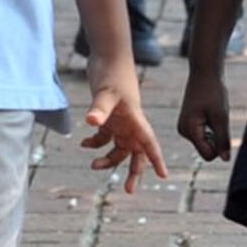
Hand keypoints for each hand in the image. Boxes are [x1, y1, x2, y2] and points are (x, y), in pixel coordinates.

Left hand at [79, 63, 170, 190]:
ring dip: (109, 159)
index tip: (163, 175)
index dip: (156, 160)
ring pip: (119, 148)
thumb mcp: (105, 92)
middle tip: (128, 190)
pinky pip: (105, 137)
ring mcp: (120, 121)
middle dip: (134, 171)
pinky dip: (96, 143)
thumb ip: (100, 108)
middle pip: (137, 153)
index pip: (149, 144)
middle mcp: (131, 124)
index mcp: (136, 121)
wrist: (108, 56)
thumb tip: (92, 122)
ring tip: (93, 165)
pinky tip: (83, 143)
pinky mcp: (109, 116)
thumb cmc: (111, 73)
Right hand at [179, 65, 233, 163]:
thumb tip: (226, 160)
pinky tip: (211, 112)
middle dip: (217, 139)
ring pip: (206, 143)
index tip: (224, 129)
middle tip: (219, 118)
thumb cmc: (214, 92)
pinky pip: (204, 135)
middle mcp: (184, 131)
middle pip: (207, 150)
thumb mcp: (221, 116)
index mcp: (190, 130)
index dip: (221, 147)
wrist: (204, 72)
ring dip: (215, 132)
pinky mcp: (188, 124)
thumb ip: (223, 140)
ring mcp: (184, 127)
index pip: (208, 155)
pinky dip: (211, 128)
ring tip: (215, 113)